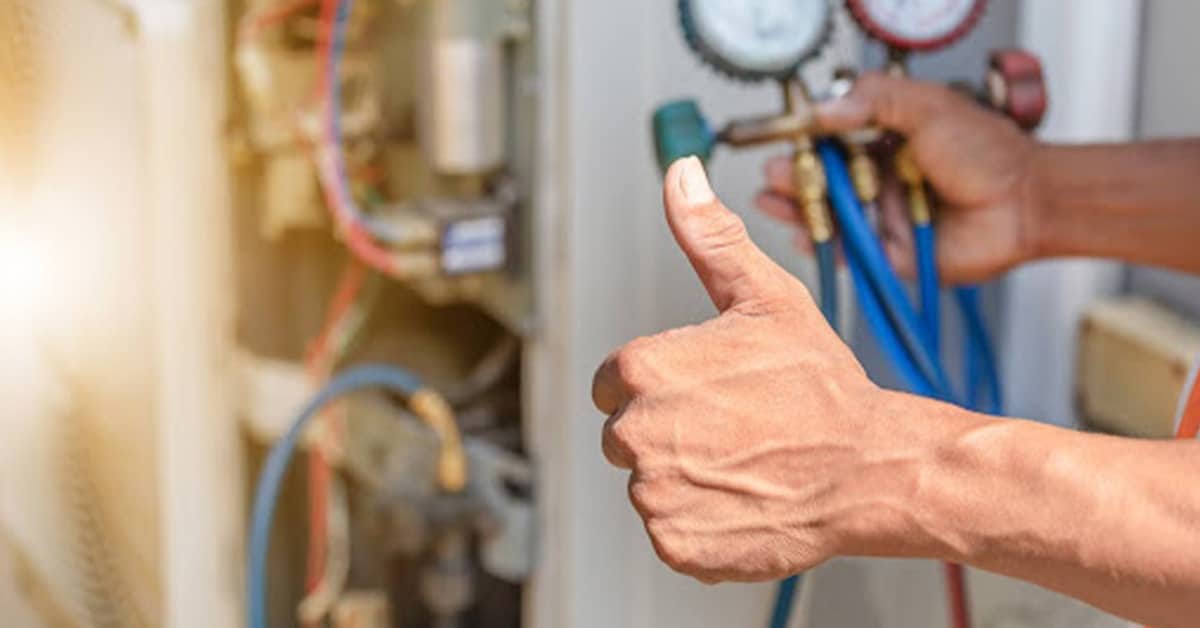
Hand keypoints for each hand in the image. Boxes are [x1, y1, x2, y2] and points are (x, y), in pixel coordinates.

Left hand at [593, 157, 939, 582]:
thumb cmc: (822, 387)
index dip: (662, 385)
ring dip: (686, 477)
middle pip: (626, 434)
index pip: (613, 383)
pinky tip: (743, 498)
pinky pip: (671, 530)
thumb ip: (708, 237)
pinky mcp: (676, 543)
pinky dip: (700, 523)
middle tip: (733, 427)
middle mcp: (636, 433)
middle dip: (669, 431)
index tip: (707, 391)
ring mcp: (655, 494)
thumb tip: (680, 175)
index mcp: (642, 370)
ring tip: (744, 462)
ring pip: (649, 483)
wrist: (871, 469)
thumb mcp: (765, 297)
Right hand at [756, 72, 1040, 283]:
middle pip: (820, 181)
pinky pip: (845, 252)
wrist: (1024, 203)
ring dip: (796, 209)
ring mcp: (879, 217)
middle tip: (773, 174)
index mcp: (883, 142)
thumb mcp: (928, 107)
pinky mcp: (886, 253)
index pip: (830, 141)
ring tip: (773, 200)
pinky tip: (802, 233)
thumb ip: (875, 101)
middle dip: (791, 178)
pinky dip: (821, 245)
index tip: (785, 140)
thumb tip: (823, 110)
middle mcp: (876, 180)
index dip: (804, 142)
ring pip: (826, 216)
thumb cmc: (987, 153)